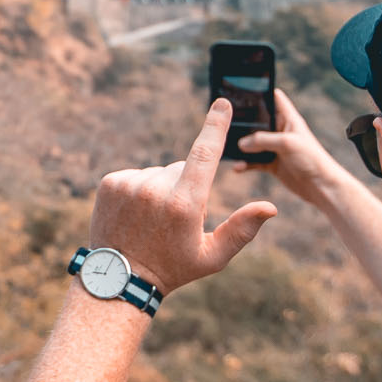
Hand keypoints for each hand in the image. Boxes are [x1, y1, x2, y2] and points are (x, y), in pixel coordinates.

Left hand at [91, 99, 277, 294]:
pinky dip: (140, 189)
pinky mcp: (110, 182)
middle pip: (182, 169)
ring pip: (159, 173)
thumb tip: (271, 206)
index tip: (222, 103)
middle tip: (175, 221)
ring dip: (161, 189)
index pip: (204, 154)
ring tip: (152, 221)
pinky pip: (136, 175)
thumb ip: (242, 230)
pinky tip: (135, 214)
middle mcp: (155, 189)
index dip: (215, 126)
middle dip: (186, 186)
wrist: (119, 278)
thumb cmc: (173, 268)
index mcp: (184, 204)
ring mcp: (130, 184)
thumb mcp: (212, 257)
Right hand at [235, 89, 355, 212]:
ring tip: (229, 145)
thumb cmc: (312, 160)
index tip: (242, 88)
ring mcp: (276, 148)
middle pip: (258, 120)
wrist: (322, 187)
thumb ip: (262, 140)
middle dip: (243, 121)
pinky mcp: (272, 163)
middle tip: (226, 121)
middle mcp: (281, 131)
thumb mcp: (287, 143)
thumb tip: (241, 143)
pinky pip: (254, 161)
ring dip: (241, 145)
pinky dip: (245, 163)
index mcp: (288, 119)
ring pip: (253, 142)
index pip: (274, 97)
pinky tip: (238, 167)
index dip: (261, 90)